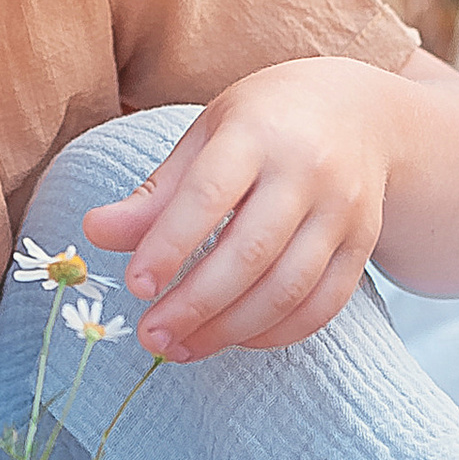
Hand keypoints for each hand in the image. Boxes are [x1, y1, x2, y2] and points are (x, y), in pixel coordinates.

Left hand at [79, 59, 398, 360]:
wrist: (358, 112)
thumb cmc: (263, 123)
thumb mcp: (206, 137)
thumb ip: (156, 193)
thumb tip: (96, 233)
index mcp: (256, 133)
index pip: (210, 195)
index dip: (170, 245)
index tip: (136, 286)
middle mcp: (307, 171)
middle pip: (251, 251)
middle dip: (195, 304)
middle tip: (151, 336)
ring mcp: (343, 211)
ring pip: (289, 286)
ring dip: (230, 328)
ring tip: (182, 348)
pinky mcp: (362, 244)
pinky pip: (323, 303)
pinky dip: (278, 332)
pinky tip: (236, 339)